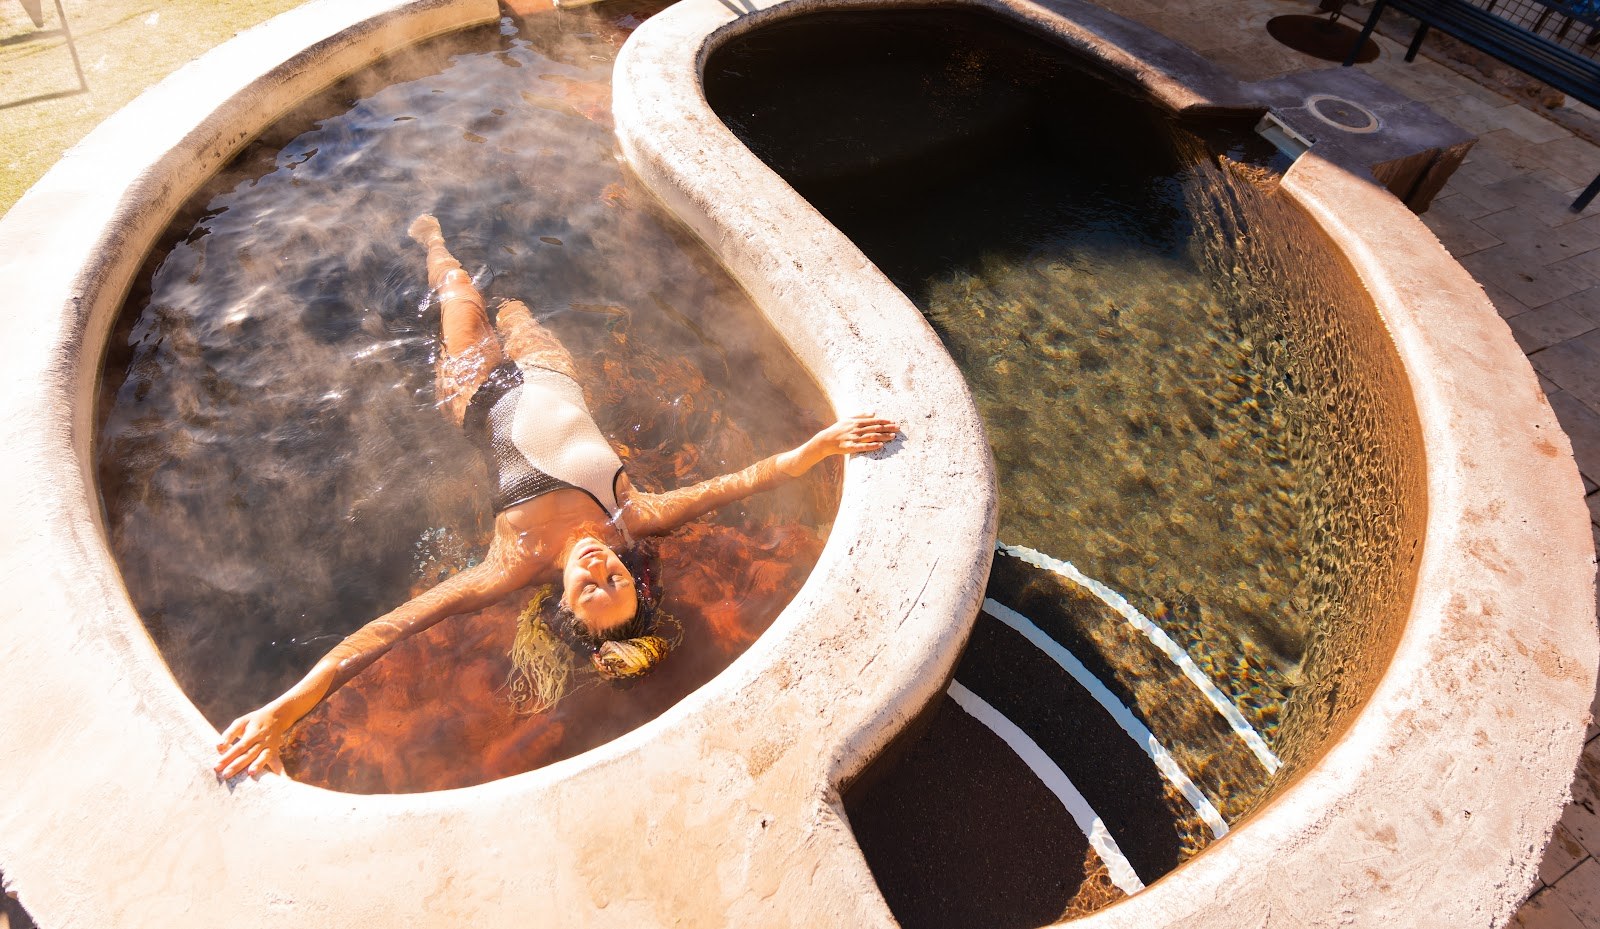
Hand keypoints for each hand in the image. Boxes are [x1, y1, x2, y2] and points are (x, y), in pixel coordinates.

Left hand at [214, 703, 291, 779]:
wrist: (276, 716)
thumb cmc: (253, 721)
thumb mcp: (241, 722)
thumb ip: (229, 734)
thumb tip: (218, 747)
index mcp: (253, 732)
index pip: (239, 746)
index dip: (228, 756)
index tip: (217, 766)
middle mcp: (263, 740)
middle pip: (249, 753)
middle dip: (237, 765)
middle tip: (225, 775)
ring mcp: (270, 746)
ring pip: (263, 757)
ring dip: (258, 765)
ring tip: (250, 774)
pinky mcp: (275, 751)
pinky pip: (277, 761)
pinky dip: (279, 770)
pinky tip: (279, 779)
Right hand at [784, 414, 898, 474]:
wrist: (825, 440)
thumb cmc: (838, 429)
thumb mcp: (848, 419)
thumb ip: (861, 415)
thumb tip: (873, 412)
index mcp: (857, 422)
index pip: (874, 421)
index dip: (885, 421)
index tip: (894, 422)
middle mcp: (856, 429)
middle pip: (875, 428)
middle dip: (888, 428)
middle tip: (898, 428)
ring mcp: (853, 438)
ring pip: (871, 436)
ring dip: (883, 436)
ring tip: (893, 437)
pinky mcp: (850, 447)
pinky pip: (863, 447)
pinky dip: (872, 446)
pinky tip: (880, 445)